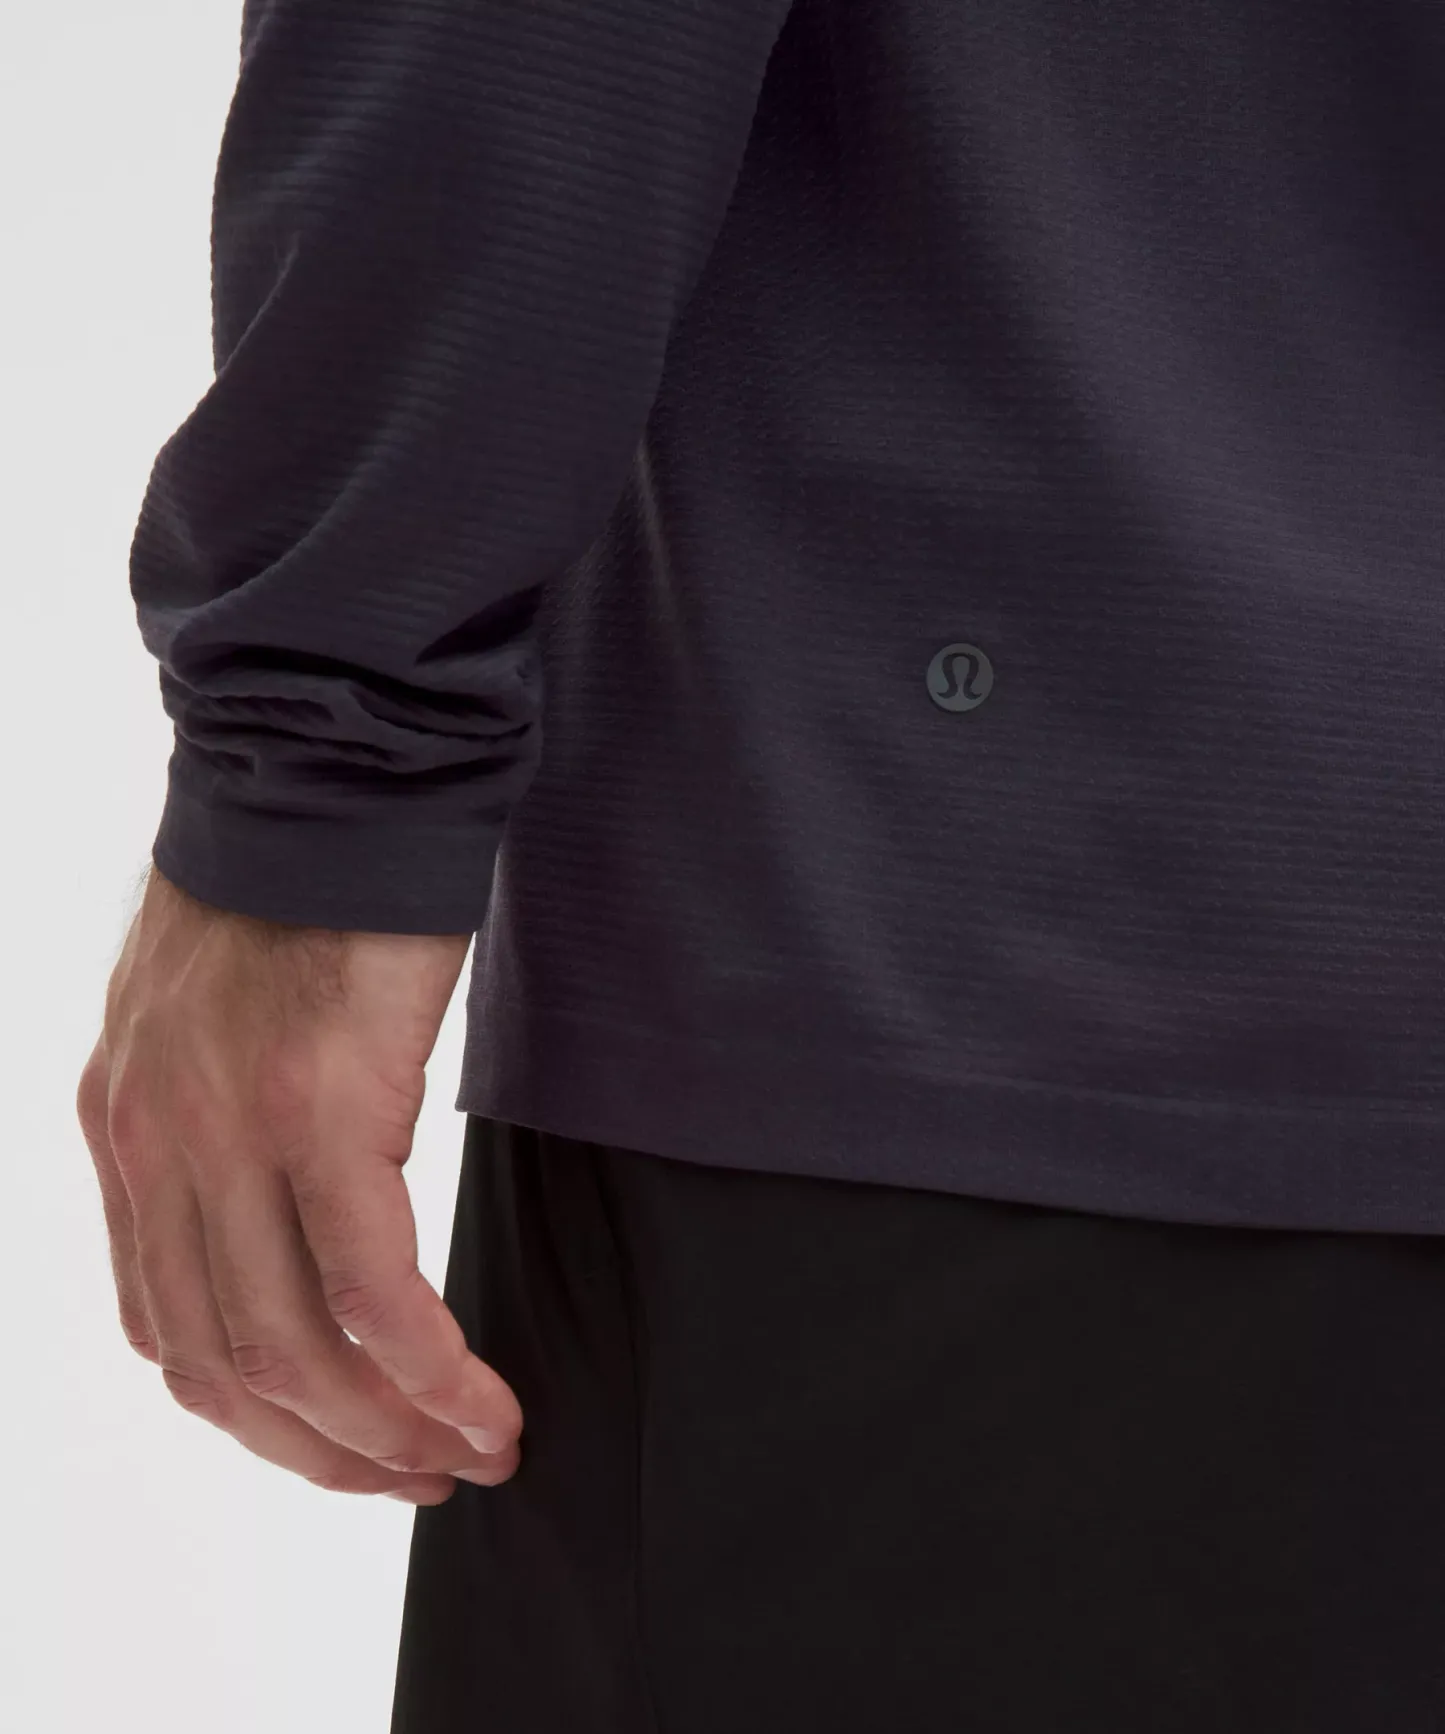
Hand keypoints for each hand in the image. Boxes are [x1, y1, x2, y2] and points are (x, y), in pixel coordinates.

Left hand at [76, 868, 521, 1504]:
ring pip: (295, 1349)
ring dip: (385, 1431)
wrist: (327, 768)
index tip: (346, 1442)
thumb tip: (295, 1213)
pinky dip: (426, 1369)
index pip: (167, 1325)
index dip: (260, 1415)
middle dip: (327, 1450)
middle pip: (225, 1365)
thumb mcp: (217, 1018)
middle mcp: (155, 1144)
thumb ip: (223, 1122)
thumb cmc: (298, 883)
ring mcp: (229, 1130)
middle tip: (419, 1478)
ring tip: (469, 1453)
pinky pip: (372, 1288)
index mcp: (125, 1127)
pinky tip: (479, 1398)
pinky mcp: (322, 1106)